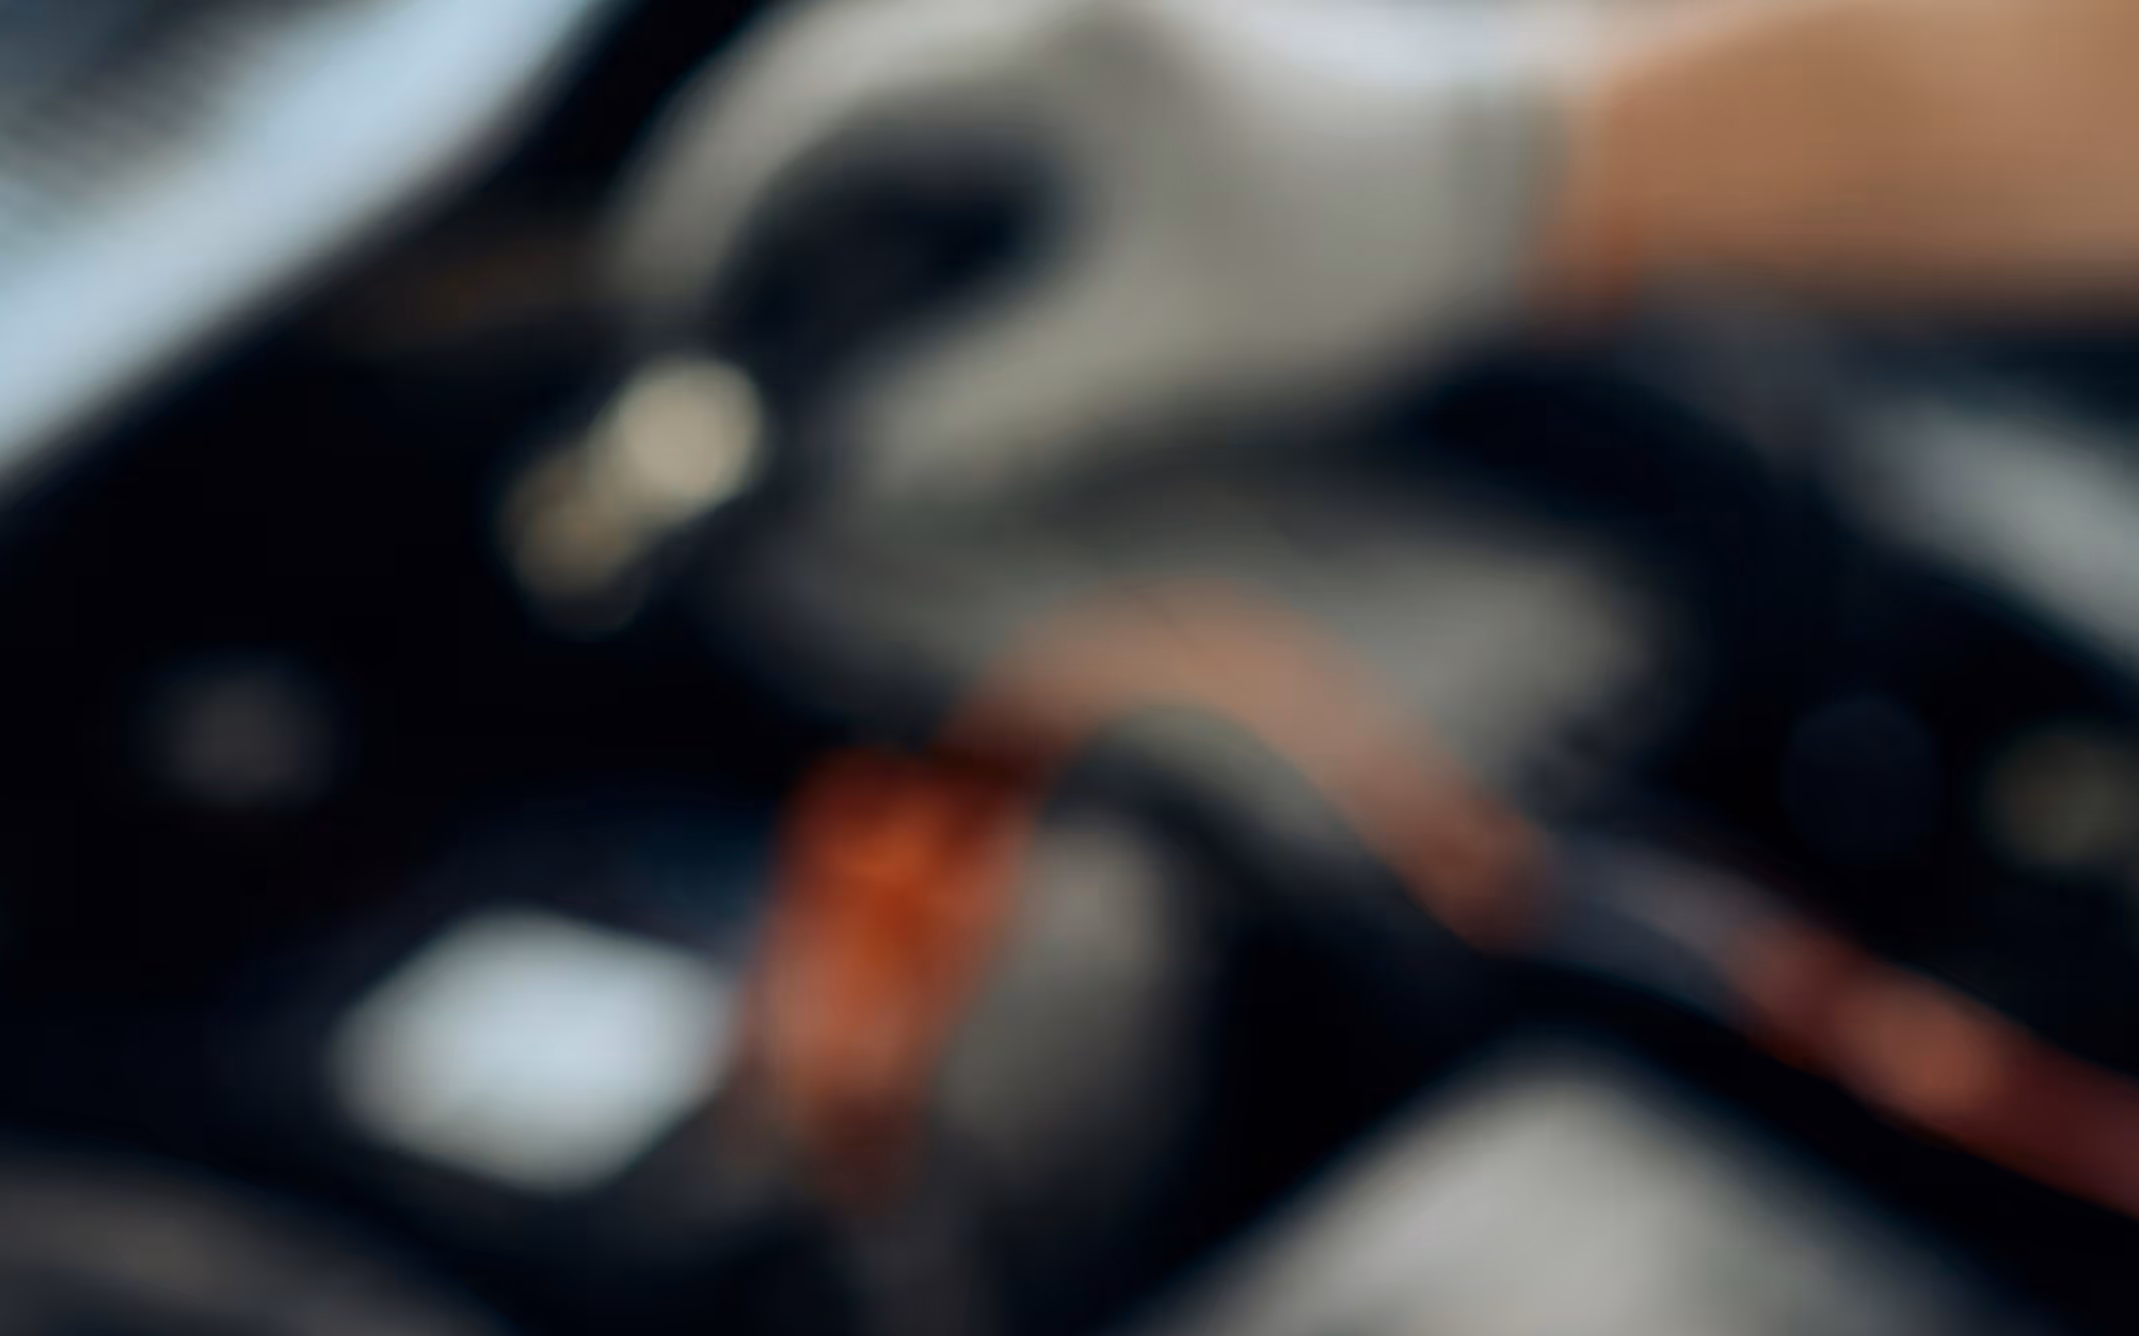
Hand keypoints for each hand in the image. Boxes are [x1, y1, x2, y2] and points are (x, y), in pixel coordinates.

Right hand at [609, 0, 1577, 506]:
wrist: (1479, 167)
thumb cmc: (1343, 252)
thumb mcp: (1170, 347)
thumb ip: (1000, 412)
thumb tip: (849, 485)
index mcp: (1048, 38)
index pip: (813, 120)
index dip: (711, 228)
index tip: (659, 337)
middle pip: (805, 88)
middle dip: (726, 218)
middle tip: (672, 350)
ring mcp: (1038, 4)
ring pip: (848, 89)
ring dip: (786, 203)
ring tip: (742, 334)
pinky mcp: (1059, 39)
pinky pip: (910, 96)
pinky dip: (857, 185)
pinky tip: (848, 283)